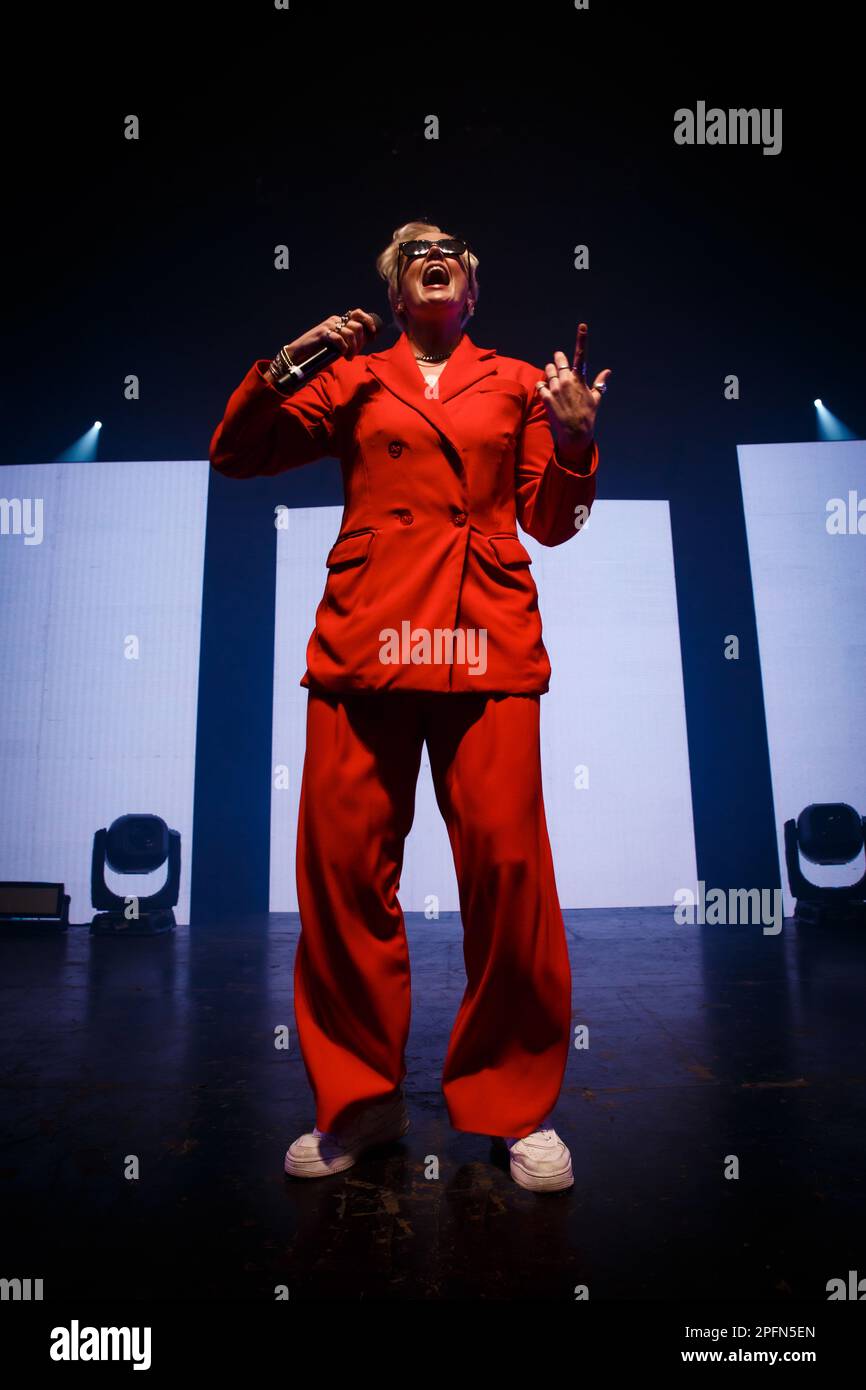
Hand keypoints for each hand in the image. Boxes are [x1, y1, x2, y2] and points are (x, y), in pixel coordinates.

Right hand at [286, 308, 378, 364]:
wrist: (300, 352)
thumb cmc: (319, 349)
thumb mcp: (336, 342)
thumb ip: (347, 339)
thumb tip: (364, 342)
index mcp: (339, 320)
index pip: (359, 314)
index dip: (369, 323)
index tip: (373, 336)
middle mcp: (335, 320)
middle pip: (358, 327)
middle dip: (360, 343)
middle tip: (355, 354)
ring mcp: (329, 326)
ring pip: (351, 333)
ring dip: (353, 348)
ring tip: (349, 357)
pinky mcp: (323, 334)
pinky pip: (339, 339)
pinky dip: (344, 348)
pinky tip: (342, 354)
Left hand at [535, 323, 610, 462]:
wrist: (575, 434)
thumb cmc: (587, 416)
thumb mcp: (596, 398)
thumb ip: (599, 383)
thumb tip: (608, 371)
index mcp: (580, 379)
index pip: (582, 356)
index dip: (582, 339)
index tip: (582, 326)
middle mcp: (567, 381)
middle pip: (559, 361)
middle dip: (558, 359)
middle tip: (558, 361)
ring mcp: (556, 389)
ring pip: (548, 371)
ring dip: (550, 372)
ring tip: (554, 379)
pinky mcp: (546, 398)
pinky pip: (540, 385)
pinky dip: (542, 386)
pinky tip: (546, 391)